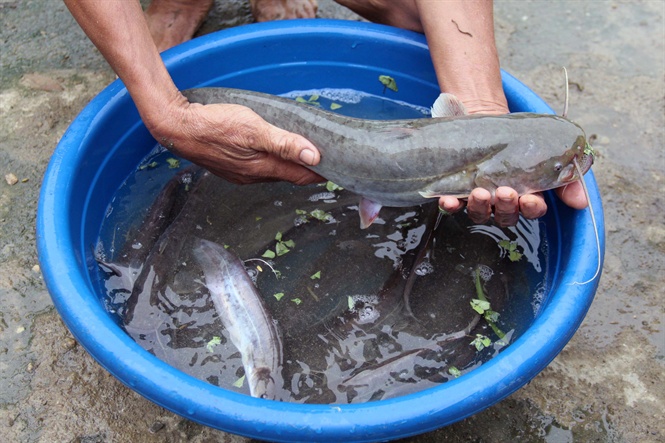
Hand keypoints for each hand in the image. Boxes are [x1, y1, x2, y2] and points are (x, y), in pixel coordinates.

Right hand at [149, 98, 322, 184]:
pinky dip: (273, 161)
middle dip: (309, 170)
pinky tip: (274, 150)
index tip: (340, 169)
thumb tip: (314, 157)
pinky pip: (260, 167)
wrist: (176, 128)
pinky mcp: (232, 167)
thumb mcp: (254, 129)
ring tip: (306, 153)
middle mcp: (254, 177)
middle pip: (290, 176)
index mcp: (263, 169)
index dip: (322, 174)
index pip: (302, 176)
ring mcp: (242, 174)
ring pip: (275, 172)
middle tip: (328, 159)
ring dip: (291, 165)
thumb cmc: (214, 125)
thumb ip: (285, 143)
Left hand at [435, 100, 586, 226]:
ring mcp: (479, 197)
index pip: (531, 211)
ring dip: (480, 206)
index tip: (531, 199)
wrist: (485, 117)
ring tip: (479, 192)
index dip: (532, 208)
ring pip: (480, 213)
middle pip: (506, 215)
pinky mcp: (457, 189)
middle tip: (505, 191)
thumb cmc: (519, 139)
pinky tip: (448, 200)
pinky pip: (453, 205)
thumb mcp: (547, 152)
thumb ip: (568, 177)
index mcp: (526, 196)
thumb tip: (582, 202)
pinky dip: (450, 205)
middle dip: (506, 206)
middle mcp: (502, 202)